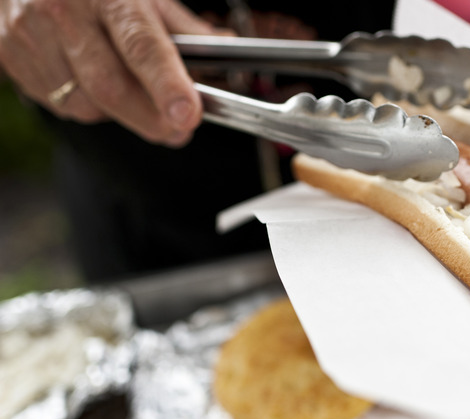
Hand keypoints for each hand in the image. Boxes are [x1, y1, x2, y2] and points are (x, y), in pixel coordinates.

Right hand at [0, 0, 222, 145]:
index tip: (188, 113)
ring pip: (84, 104)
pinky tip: (95, 84)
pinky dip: (88, 106)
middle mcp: (63, 12)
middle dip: (151, 119)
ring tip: (134, 95)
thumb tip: (223, 50)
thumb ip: (181, 27)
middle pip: (110, 87)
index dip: (166, 85)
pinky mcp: (10, 57)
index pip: (141, 46)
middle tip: (179, 130)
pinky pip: (60, 104)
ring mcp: (30, 36)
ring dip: (119, 114)